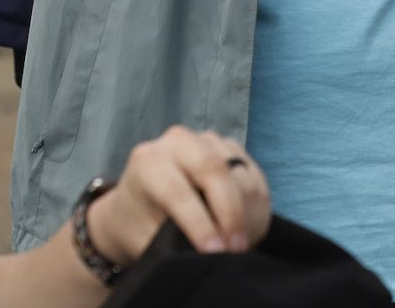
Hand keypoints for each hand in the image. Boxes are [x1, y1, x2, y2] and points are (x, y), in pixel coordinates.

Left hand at [85, 126, 269, 262]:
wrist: (139, 201)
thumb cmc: (137, 222)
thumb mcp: (141, 235)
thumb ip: (168, 242)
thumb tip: (203, 254)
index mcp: (148, 161)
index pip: (178, 190)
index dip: (198, 223)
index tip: (212, 251)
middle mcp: (180, 141)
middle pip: (216, 171)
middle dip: (230, 214)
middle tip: (235, 249)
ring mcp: (209, 140)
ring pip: (240, 173)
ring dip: (248, 212)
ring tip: (243, 245)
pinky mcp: (231, 147)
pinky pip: (254, 175)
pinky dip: (257, 206)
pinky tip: (250, 231)